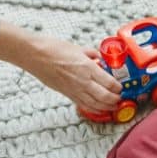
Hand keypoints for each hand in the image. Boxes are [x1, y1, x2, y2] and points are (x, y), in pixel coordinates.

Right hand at [0, 23, 121, 112]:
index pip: (110, 83)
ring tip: (113, 106)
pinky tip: (98, 108)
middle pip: (106, 97)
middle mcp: (83, 81)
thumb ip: (91, 54)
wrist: (35, 56)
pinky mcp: (66, 94)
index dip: (118, 87)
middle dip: (115, 100)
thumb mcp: (77, 48)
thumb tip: (98, 58)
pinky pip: (84, 105)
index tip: (121, 86)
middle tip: (121, 98)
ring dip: (107, 107)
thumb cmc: (53, 49)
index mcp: (88, 68)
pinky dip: (93, 108)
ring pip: (96, 105)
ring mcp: (74, 90)